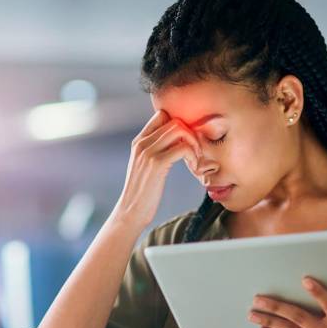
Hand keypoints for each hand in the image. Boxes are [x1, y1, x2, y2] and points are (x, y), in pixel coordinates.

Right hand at [112, 109, 202, 227]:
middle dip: (191, 134)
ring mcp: (148, 152)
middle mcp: (142, 143)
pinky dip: (193, 155)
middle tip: (196, 152)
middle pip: (174, 121)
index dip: (179, 125)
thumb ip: (154, 151)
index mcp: (139, 141)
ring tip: (195, 160)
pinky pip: (183, 148)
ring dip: (194, 143)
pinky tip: (193, 167)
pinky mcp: (157, 164)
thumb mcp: (145, 167)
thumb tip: (174, 143)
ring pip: (180, 130)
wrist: (130, 212)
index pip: (161, 115)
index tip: (186, 142)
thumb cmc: (142, 193)